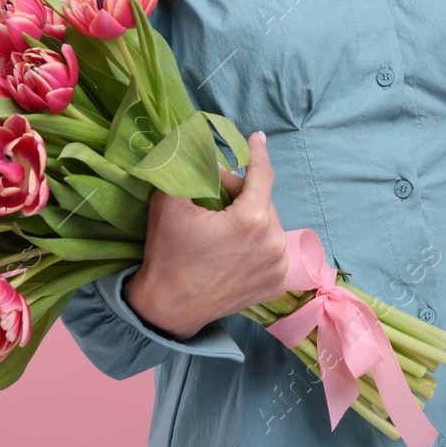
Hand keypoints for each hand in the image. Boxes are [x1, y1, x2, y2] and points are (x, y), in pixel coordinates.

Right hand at [123, 131, 290, 339]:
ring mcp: (278, 267)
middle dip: (241, 194)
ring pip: (269, 225)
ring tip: (224, 227)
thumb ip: (192, 171)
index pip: (262, 174)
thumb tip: (215, 160)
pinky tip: (235, 248)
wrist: (167, 309)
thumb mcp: (169, 203)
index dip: (258, 152)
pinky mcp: (275, 285)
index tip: (257, 137)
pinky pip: (271, 250)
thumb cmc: (167, 254)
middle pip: (262, 201)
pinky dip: (257, 243)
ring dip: (250, 219)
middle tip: (214, 198)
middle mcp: (274, 243)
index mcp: (253, 220)